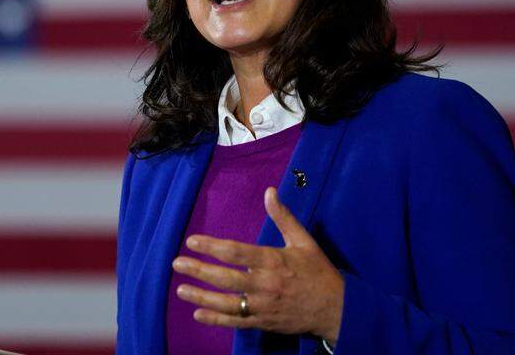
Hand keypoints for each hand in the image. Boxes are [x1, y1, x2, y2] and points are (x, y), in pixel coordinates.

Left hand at [171, 187, 344, 341]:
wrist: (336, 309)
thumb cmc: (318, 272)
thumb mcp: (304, 241)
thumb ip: (283, 217)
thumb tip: (269, 191)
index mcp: (274, 261)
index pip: (236, 252)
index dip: (211, 246)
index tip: (192, 241)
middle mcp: (265, 285)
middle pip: (226, 278)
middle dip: (199, 270)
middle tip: (177, 263)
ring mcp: (263, 306)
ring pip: (227, 303)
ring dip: (202, 296)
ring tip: (181, 289)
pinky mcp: (264, 322)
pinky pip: (236, 322)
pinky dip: (216, 319)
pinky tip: (198, 314)